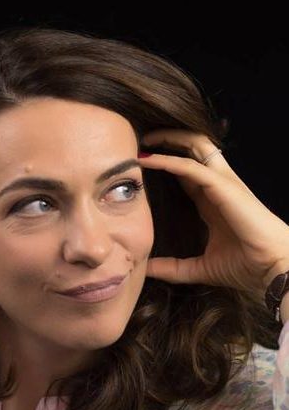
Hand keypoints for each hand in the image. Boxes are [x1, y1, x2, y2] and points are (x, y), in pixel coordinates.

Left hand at [137, 129, 288, 299]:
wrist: (271, 269)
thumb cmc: (246, 266)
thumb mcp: (200, 268)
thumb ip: (173, 267)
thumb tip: (146, 269)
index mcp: (212, 201)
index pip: (187, 171)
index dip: (166, 162)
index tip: (139, 163)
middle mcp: (217, 186)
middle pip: (193, 148)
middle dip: (168, 139)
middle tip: (141, 141)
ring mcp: (222, 183)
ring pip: (195, 146)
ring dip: (168, 139)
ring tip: (144, 140)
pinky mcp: (223, 187)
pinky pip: (190, 166)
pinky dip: (168, 160)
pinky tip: (148, 161)